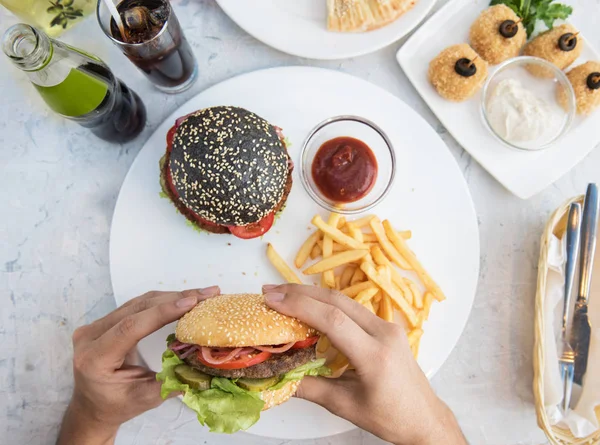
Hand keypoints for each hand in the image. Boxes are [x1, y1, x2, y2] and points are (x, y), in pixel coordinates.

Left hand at [57, 286, 219, 444]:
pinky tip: (182, 299)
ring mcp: (96, 325)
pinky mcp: (106, 321)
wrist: (91, 407)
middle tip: (207, 294)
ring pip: (138, 303)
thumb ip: (169, 384)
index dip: (162, 312)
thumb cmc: (115, 406)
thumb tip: (201, 370)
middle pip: (137, 308)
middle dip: (174, 299)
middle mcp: (90, 336)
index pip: (130, 327)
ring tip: (201, 294)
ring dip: (171, 297)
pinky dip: (161, 301)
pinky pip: (136, 306)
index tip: (191, 302)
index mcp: (95, 358)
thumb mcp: (143, 399)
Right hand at [262, 284, 465, 444]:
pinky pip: (353, 308)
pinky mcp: (386, 327)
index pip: (333, 320)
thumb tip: (276, 376)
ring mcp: (387, 326)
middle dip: (300, 292)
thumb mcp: (345, 406)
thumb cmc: (390, 417)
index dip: (300, 306)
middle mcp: (384, 333)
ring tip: (283, 295)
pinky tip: (309, 305)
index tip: (272, 300)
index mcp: (374, 355)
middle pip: (337, 301)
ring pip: (345, 300)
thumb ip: (309, 388)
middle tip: (269, 291)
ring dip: (312, 294)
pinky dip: (327, 303)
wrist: (424, 418)